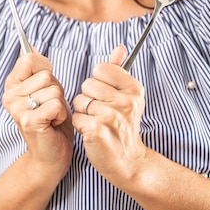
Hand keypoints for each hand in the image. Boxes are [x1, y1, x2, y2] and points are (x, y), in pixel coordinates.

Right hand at [2, 49, 72, 179]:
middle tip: (49, 106)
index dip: (45, 69)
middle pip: (46, 75)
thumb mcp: (45, 89)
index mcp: (12, 85)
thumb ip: (37, 68)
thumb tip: (30, 45)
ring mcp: (17, 109)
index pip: (29, 59)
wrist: (51, 154)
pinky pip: (56, 104)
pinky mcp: (28, 121)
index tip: (45, 84)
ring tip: (52, 116)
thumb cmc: (52, 119)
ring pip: (53, 89)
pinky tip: (53, 124)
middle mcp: (9, 96)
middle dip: (56, 90)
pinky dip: (61, 114)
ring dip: (60, 104)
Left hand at [72, 45, 145, 188]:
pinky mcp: (97, 130)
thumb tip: (119, 48)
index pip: (100, 69)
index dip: (98, 83)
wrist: (128, 161)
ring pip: (79, 101)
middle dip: (88, 98)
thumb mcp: (127, 97)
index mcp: (133, 88)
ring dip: (83, 113)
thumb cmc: (123, 126)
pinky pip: (76, 118)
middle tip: (101, 113)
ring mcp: (111, 115)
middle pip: (87, 84)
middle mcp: (125, 100)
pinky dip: (80, 126)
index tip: (107, 97)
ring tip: (97, 123)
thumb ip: (119, 70)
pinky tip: (92, 133)